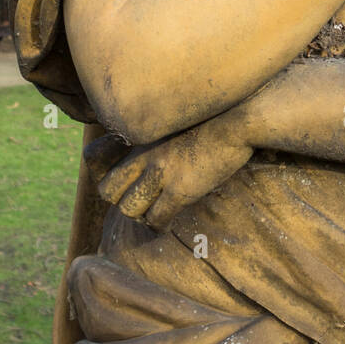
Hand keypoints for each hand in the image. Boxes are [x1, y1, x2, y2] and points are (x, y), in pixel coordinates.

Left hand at [93, 121, 252, 229]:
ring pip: (128, 209)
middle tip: (141, 203)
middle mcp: (145, 155)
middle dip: (122, 200)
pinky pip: (156, 219)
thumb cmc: (216, 117)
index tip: (130, 187)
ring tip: (155, 214)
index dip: (116, 182)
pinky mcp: (180, 190)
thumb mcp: (176, 121)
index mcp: (143, 137)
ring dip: (141, 215)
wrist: (239, 118)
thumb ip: (159, 138)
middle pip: (108, 190)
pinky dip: (160, 226)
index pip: (106, 164)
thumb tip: (160, 152)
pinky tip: (168, 224)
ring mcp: (161, 173)